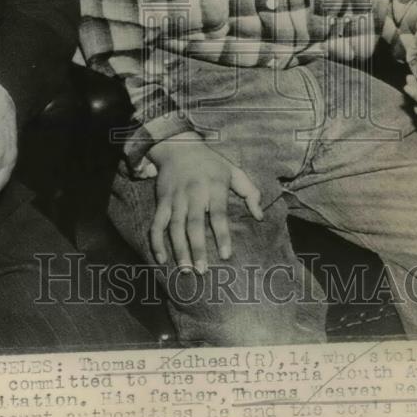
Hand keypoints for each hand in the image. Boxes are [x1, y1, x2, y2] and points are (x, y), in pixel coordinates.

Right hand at [147, 135, 263, 273]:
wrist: (178, 146)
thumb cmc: (211, 163)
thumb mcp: (233, 171)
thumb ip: (250, 192)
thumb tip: (260, 216)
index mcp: (213, 187)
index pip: (218, 214)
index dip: (222, 235)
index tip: (226, 255)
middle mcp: (193, 193)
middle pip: (194, 224)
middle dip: (197, 248)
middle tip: (202, 270)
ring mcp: (175, 198)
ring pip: (174, 227)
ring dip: (178, 249)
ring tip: (185, 270)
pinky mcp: (162, 201)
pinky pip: (156, 223)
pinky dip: (156, 241)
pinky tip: (161, 258)